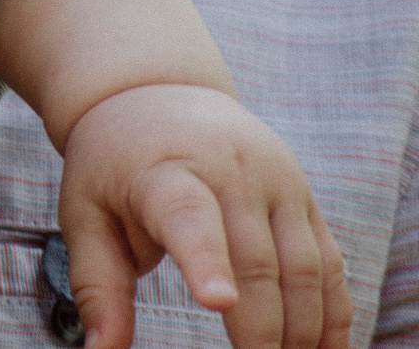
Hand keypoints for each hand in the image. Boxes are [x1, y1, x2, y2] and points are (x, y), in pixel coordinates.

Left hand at [59, 83, 351, 348]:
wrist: (155, 93)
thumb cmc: (112, 164)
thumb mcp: (85, 211)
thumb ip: (97, 283)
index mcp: (166, 170)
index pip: (189, 214)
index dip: (206, 259)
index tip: (217, 302)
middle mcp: (231, 170)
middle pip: (257, 262)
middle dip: (261, 332)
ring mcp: (277, 182)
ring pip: (304, 268)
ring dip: (303, 331)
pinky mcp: (304, 198)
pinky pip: (329, 263)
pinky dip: (333, 314)